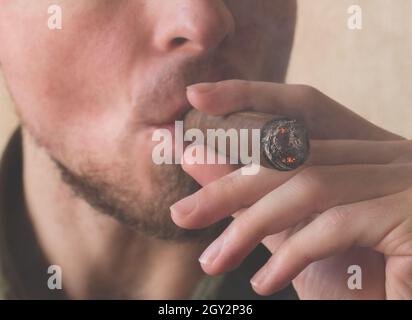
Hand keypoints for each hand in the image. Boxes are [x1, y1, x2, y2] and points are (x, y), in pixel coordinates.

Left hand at [171, 80, 411, 298]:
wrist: (401, 308)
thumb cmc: (353, 276)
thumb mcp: (292, 231)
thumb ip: (252, 195)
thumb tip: (197, 156)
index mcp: (360, 151)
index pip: (300, 108)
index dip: (248, 96)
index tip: (197, 98)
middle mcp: (386, 156)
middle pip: (293, 152)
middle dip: (229, 183)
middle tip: (182, 213)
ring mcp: (403, 182)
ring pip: (307, 186)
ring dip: (249, 227)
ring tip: (212, 261)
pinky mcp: (411, 216)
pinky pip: (335, 225)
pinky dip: (291, 255)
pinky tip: (264, 282)